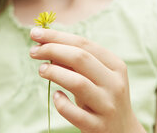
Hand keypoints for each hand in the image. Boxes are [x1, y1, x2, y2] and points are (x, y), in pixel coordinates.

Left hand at [29, 27, 145, 132]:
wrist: (123, 132)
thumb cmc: (102, 97)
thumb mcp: (96, 77)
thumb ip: (76, 62)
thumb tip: (46, 44)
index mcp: (115, 66)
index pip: (83, 43)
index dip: (57, 36)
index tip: (35, 33)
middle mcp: (114, 84)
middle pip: (80, 58)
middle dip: (52, 50)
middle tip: (33, 51)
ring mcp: (107, 106)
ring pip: (78, 83)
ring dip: (54, 72)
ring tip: (41, 70)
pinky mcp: (97, 127)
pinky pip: (74, 113)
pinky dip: (61, 102)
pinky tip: (56, 96)